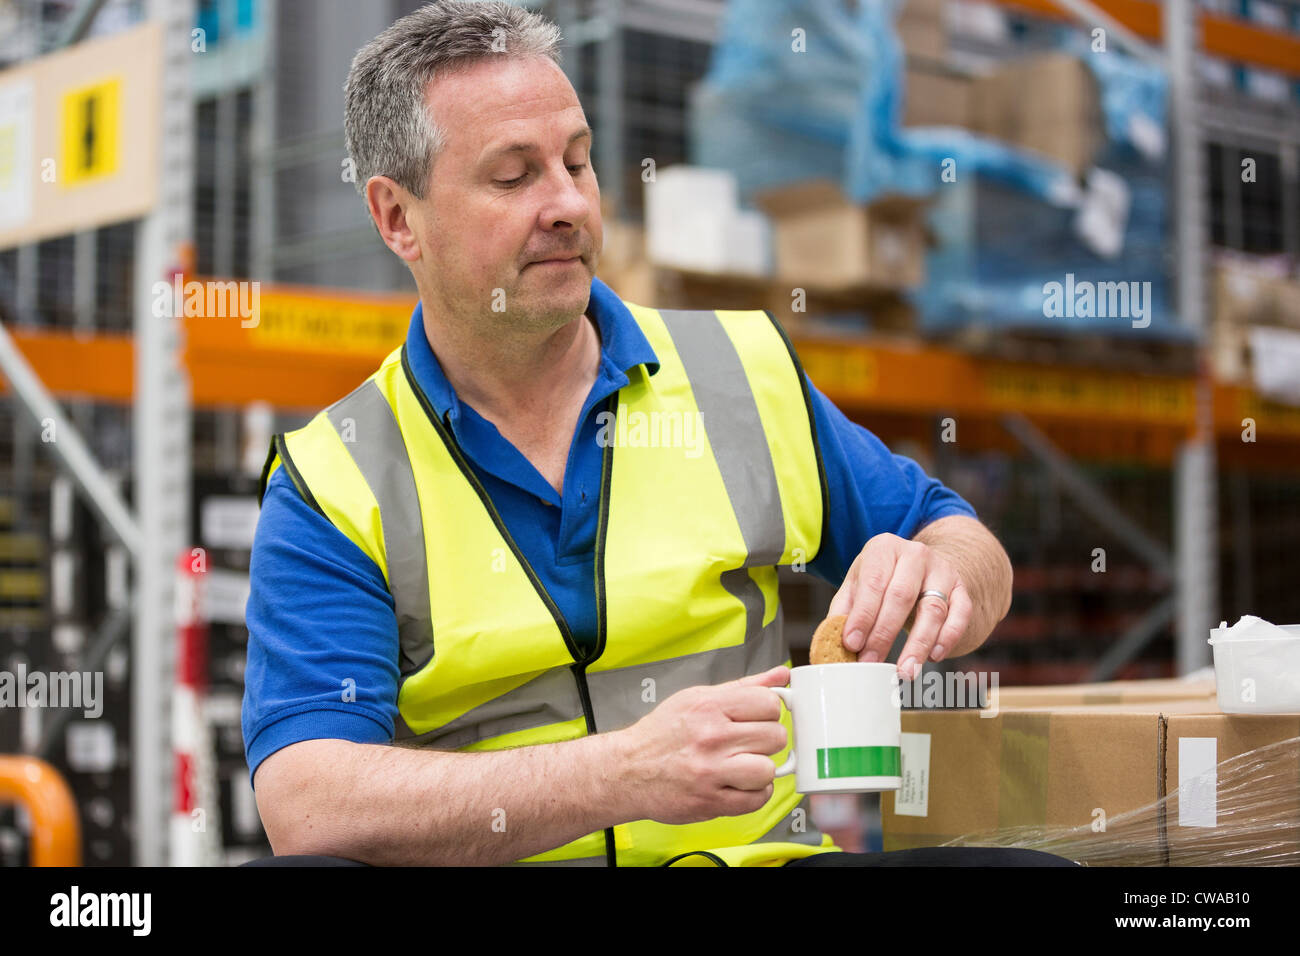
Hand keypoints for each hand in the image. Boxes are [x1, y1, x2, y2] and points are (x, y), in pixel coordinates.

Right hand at [612, 666, 790, 825]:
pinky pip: (757, 799)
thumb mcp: (698, 697)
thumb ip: (744, 687)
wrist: (627, 770)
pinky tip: (737, 784)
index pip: (769, 704)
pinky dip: (753, 794)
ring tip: (742, 766)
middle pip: (775, 737)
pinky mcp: (711, 801)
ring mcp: (711, 771)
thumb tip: (781, 675)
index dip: (768, 712)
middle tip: (747, 744)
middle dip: (766, 741)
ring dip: (760, 770)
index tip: (757, 719)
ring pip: (768, 770)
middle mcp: (711, 737)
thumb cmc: (662, 734)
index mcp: (709, 706)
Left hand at [828, 533, 972, 679]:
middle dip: (884, 634)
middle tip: (872, 663)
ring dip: (918, 644)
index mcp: (884, 548)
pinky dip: (948, 638)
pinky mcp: (962, 589)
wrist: (921, 566)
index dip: (862, 616)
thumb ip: (844, 609)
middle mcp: (916, 554)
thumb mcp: (858, 583)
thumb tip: (831, 641)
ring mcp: (942, 570)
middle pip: (901, 597)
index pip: (873, 582)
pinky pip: (960, 615)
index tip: (852, 644)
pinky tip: (934, 656)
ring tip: (905, 670)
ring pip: (933, 609)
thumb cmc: (883, 578)